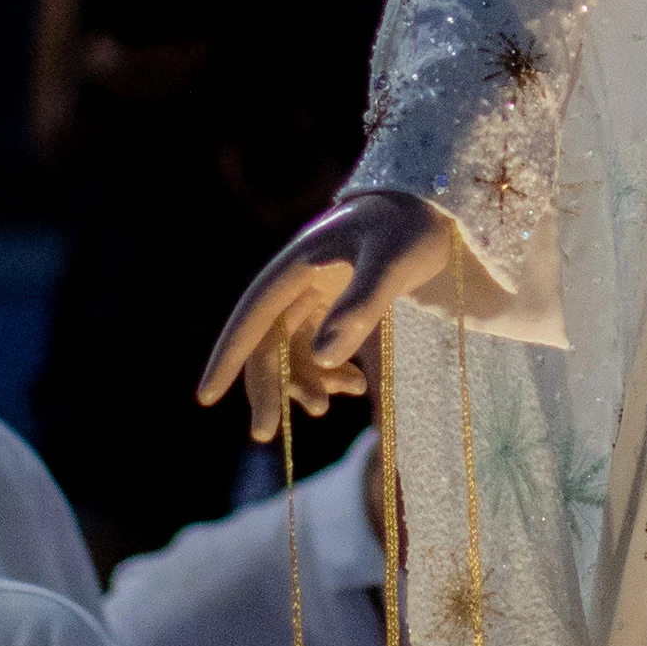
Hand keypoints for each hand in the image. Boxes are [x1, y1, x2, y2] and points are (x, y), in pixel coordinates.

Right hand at [193, 189, 458, 437]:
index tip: (206, 396)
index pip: (252, 314)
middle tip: (265, 434)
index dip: (229, 356)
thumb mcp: (392, 265)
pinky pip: (318, 348)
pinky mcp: (335, 305)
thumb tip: (321, 358)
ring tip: (329, 406)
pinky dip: (329, 373)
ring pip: (292, 351)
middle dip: (268, 387)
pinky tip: (355, 386)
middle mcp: (298, 279)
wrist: (439, 210)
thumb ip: (360, 308)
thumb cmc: (414, 229)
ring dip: (303, 382)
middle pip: (268, 341)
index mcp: (298, 262)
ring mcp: (316, 293)